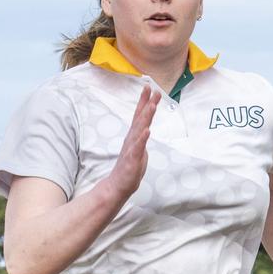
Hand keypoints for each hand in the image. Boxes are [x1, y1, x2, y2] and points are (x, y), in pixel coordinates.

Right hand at [106, 85, 160, 202]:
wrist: (118, 186)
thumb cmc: (129, 168)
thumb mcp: (138, 149)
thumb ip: (141, 139)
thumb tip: (145, 129)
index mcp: (134, 136)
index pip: (139, 116)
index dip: (144, 101)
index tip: (149, 88)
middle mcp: (132, 139)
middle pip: (140, 118)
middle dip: (147, 104)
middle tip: (154, 90)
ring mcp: (131, 148)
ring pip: (139, 130)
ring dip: (146, 117)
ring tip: (152, 105)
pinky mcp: (132, 159)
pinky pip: (138, 148)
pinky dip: (142, 139)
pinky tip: (147, 131)